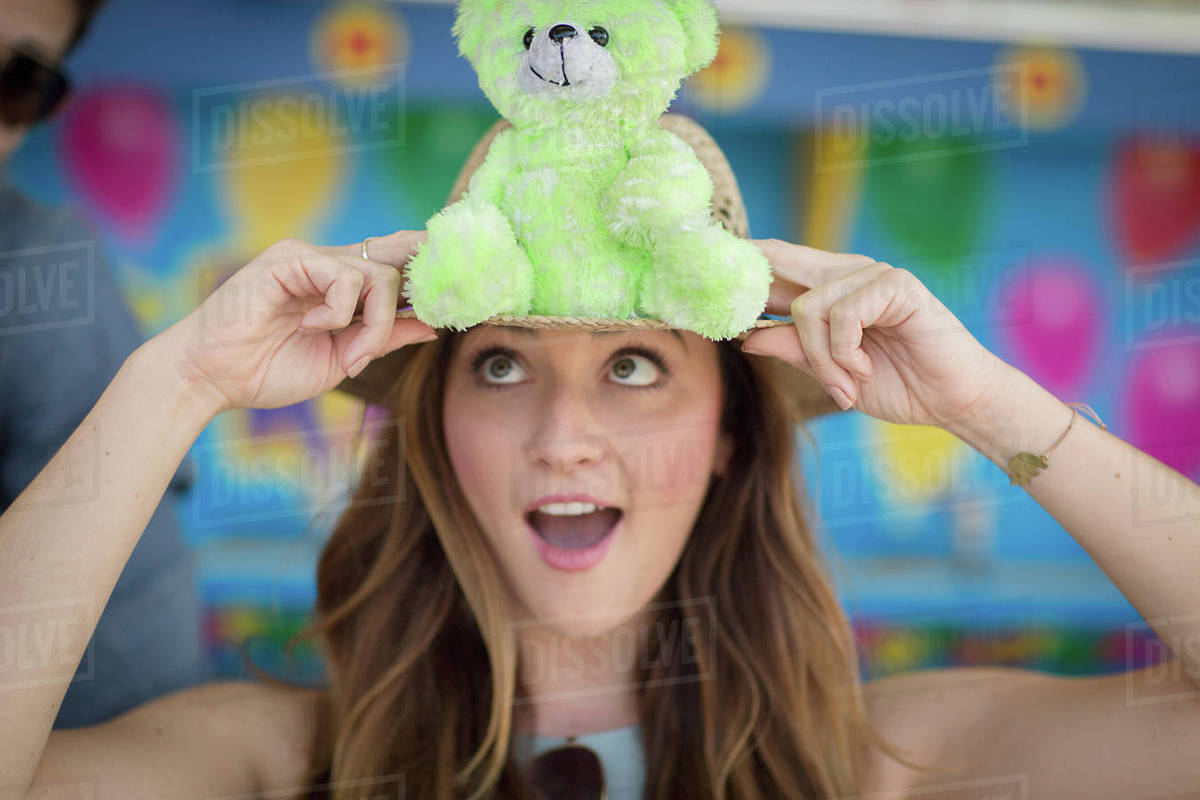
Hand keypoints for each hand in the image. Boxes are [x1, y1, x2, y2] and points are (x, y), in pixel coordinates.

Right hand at [160, 232, 436, 412]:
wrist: (213, 378)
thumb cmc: (266, 370)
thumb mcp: (342, 358)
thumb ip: (382, 337)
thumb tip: (430, 325)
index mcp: (338, 287)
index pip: (391, 262)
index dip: (423, 267)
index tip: (454, 287)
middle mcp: (326, 265)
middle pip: (395, 260)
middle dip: (412, 295)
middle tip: (406, 328)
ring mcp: (308, 259)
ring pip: (377, 273)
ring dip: (375, 321)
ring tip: (349, 351)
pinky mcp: (289, 260)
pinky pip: (343, 276)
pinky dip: (339, 311)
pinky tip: (315, 327)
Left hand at [739, 239, 1010, 430]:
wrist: (954, 401)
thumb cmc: (898, 383)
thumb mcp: (831, 371)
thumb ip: (793, 348)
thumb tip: (746, 335)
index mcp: (831, 288)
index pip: (778, 265)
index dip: (744, 265)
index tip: (706, 271)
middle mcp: (849, 273)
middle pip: (781, 263)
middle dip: (752, 282)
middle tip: (728, 306)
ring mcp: (873, 275)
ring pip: (809, 307)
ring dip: (820, 359)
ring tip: (845, 385)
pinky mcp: (896, 285)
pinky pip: (842, 316)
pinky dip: (844, 353)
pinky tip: (864, 370)